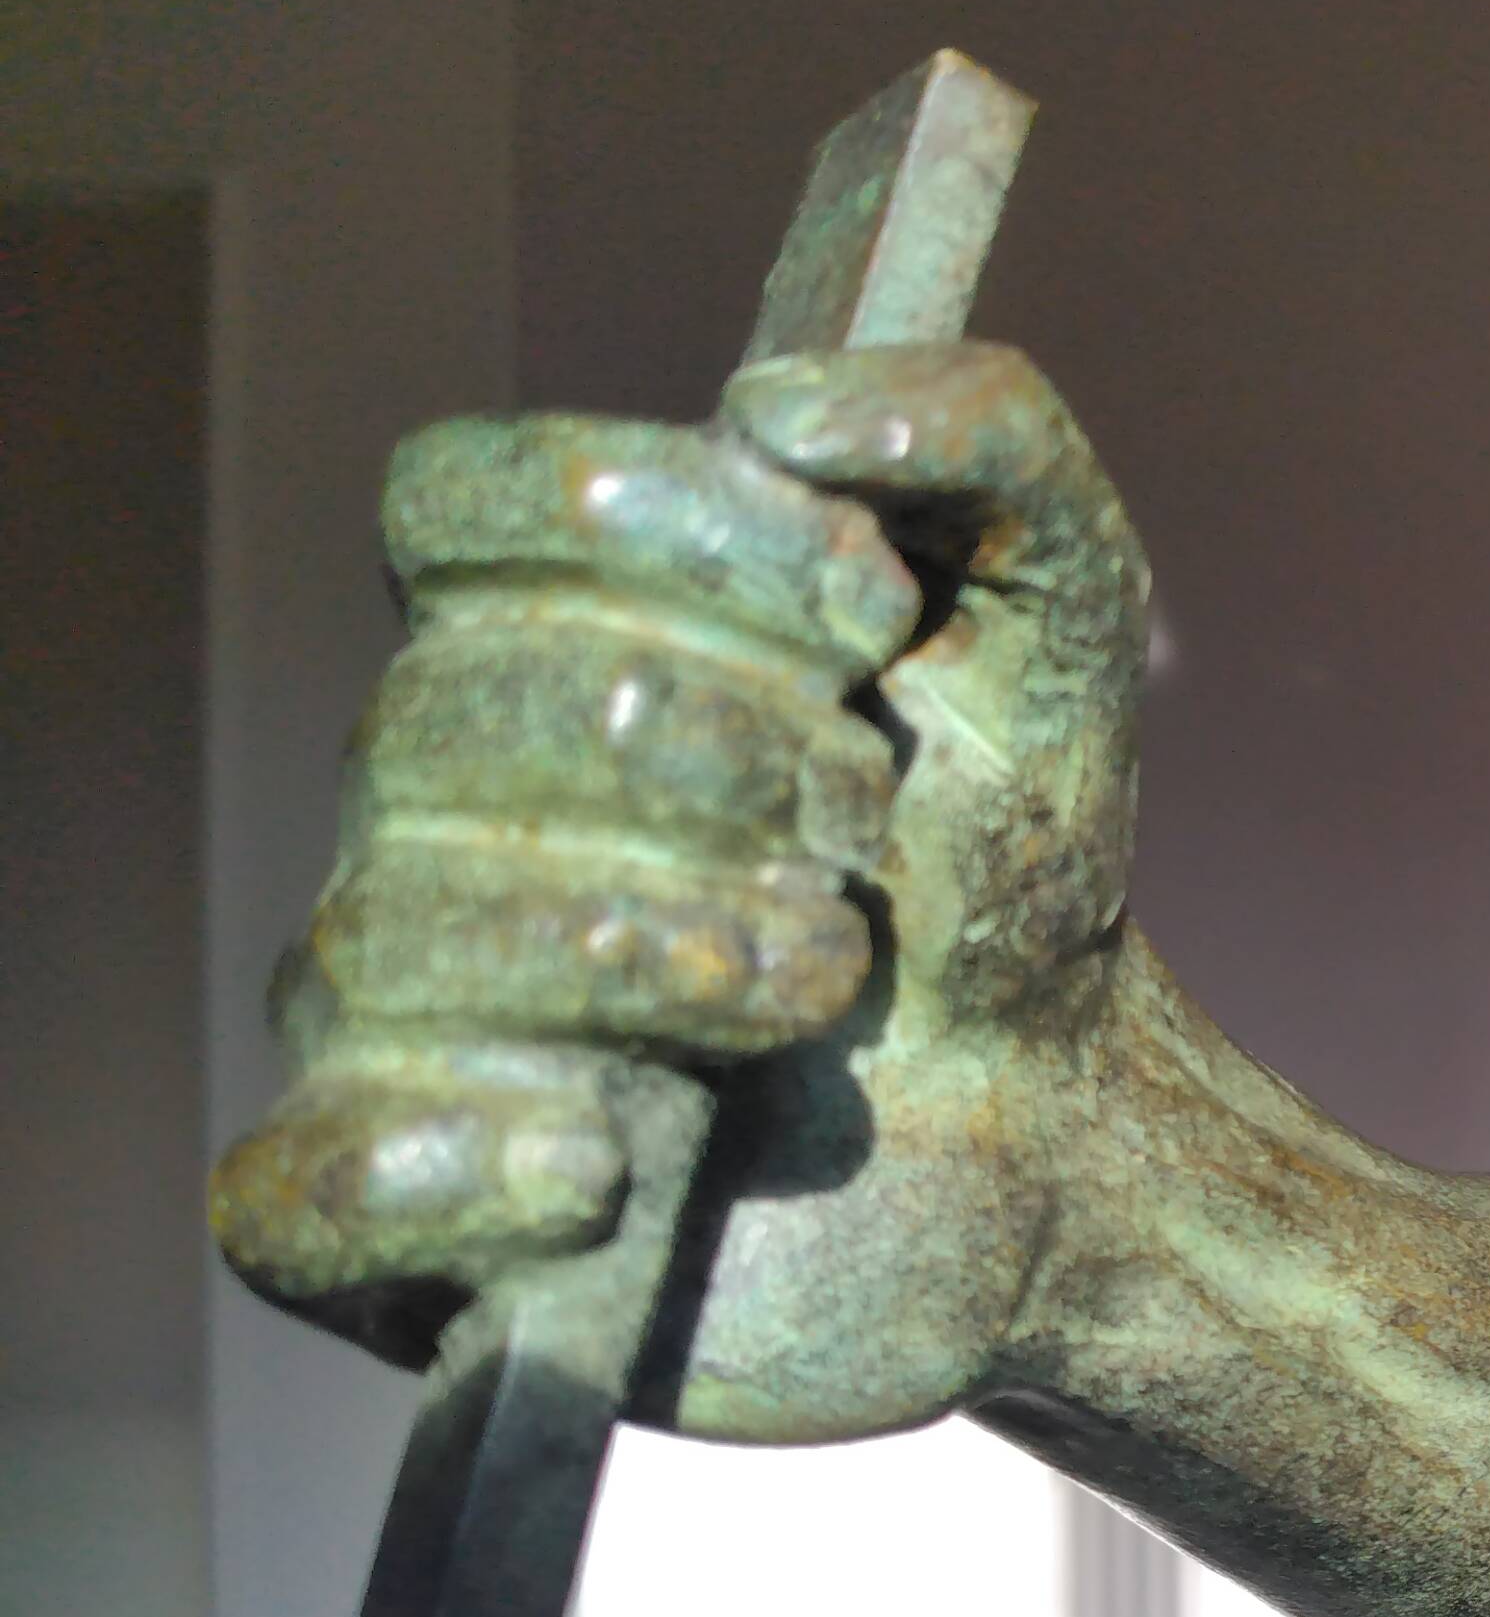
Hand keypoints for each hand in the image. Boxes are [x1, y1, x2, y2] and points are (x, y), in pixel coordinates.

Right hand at [210, 345, 1148, 1436]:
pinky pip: (294, 1190)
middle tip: (868, 832)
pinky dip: (435, 1168)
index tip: (867, 609)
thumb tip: (785, 400)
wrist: (1062, 1122)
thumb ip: (985, 433)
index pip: (452, 498)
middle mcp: (431, 809)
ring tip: (826, 986)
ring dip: (664, 955)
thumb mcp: (1067, 615)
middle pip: (445, 709)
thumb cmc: (1020, 865)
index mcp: (544, 637)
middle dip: (721, 761)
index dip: (650, 521)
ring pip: (400, 935)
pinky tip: (597, 1163)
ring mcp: (404, 1010)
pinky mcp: (410, 1217)